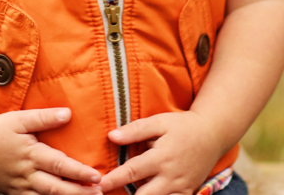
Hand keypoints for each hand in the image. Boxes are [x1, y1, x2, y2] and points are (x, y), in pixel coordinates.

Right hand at [0, 108, 101, 194]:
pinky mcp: (13, 194)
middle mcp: (27, 174)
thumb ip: (43, 117)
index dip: (79, 172)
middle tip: (101, 194)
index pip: (59, 165)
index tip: (98, 176)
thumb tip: (67, 113)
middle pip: (57, 188)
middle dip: (80, 193)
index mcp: (30, 154)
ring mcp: (20, 187)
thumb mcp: (17, 119)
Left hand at [100, 112, 221, 194]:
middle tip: (105, 194)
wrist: (213, 135)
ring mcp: (181, 188)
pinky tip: (147, 194)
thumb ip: (135, 130)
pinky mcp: (189, 193)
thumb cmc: (182, 126)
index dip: (113, 180)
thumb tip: (111, 136)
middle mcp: (171, 177)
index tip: (98, 184)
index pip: (131, 172)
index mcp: (160, 158)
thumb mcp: (158, 122)